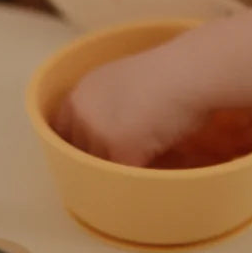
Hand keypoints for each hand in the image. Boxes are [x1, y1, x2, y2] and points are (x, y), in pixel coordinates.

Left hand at [52, 8, 251, 166]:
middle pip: (77, 152)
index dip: (75, 144)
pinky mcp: (120, 151)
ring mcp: (99, 132)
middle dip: (94, 161)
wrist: (191, 72)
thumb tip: (116, 130)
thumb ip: (110, 104)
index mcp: (82, 90)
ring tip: (133, 177)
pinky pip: (122, 177)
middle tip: (116, 168)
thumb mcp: (127, 82)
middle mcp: (82, 111)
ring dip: (114, 174)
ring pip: (99, 167)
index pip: (60, 128)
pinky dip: (134, 181)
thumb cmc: (172, 71)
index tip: (86, 155)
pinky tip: (148, 179)